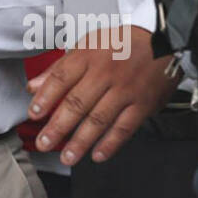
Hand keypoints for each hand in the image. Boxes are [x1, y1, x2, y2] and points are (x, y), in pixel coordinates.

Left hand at [25, 25, 179, 164]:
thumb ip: (59, 67)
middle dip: (57, 126)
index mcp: (88, 56)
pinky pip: (124, 127)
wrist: (164, 41)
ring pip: (99, 119)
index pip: (61, 78)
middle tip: (44, 142)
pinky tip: (97, 154)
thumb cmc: (122, 44)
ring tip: (67, 156)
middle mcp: (105, 73)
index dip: (45, 98)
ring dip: (81, 142)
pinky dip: (110, 144)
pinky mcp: (143, 104)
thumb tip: (34, 85)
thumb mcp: (87, 45)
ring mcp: (125, 90)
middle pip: (77, 103)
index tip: (34, 114)